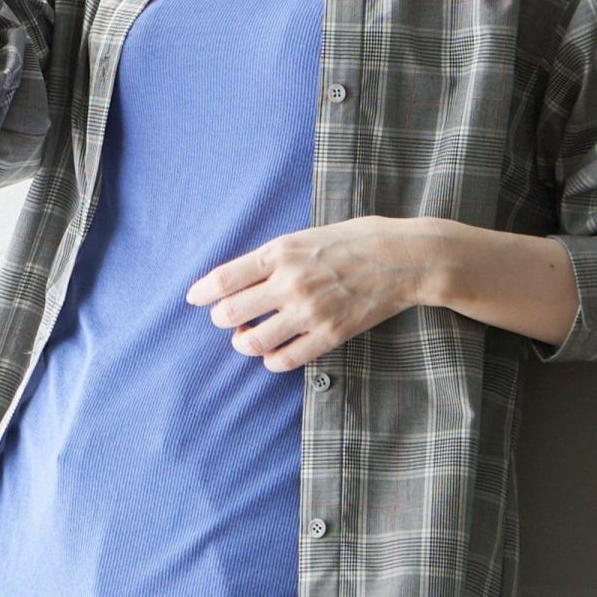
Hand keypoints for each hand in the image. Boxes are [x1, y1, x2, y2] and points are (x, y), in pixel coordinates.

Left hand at [183, 217, 432, 371]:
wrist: (403, 258)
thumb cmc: (353, 240)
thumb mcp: (304, 235)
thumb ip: (271, 257)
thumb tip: (237, 277)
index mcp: (280, 252)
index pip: (224, 278)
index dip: (202, 292)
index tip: (193, 298)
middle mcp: (289, 283)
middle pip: (230, 314)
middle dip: (221, 319)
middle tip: (228, 319)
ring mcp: (309, 312)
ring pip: (253, 343)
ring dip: (243, 343)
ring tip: (248, 338)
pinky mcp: (329, 335)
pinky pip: (285, 360)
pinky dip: (271, 361)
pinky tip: (273, 353)